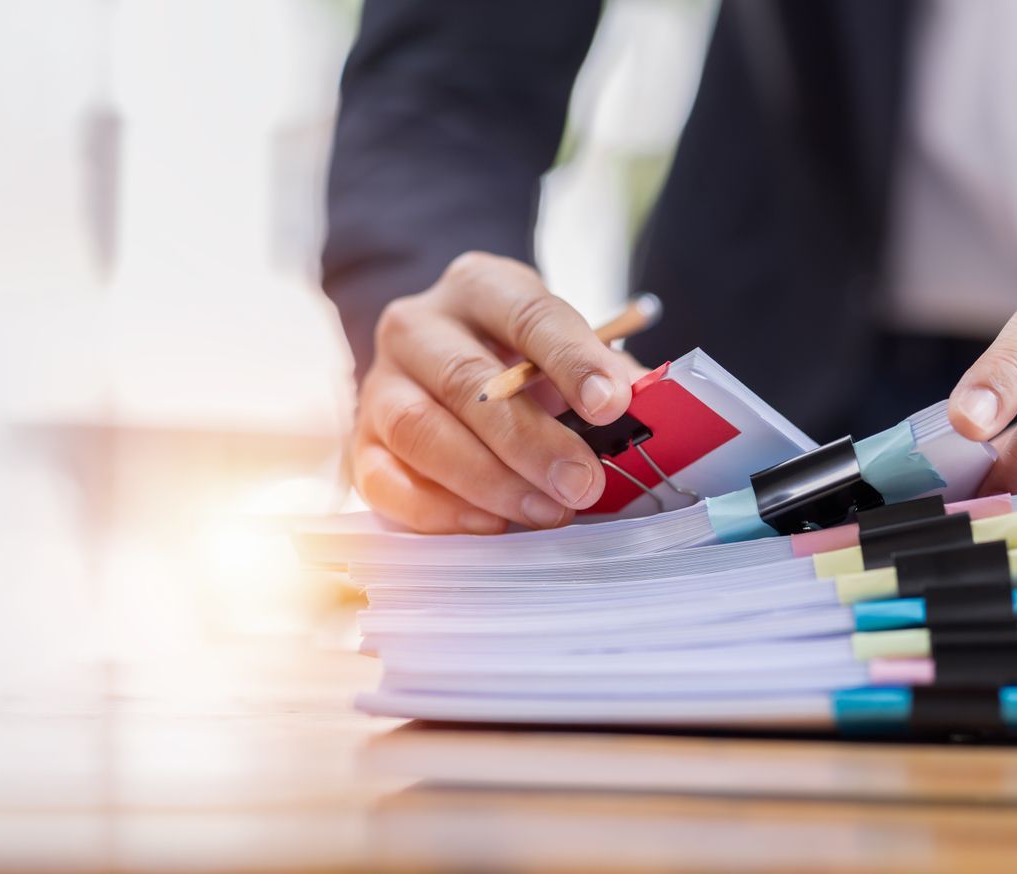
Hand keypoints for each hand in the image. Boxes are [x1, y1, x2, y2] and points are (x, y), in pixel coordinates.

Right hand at [352, 252, 643, 533]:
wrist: (445, 370)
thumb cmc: (523, 367)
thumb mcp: (568, 356)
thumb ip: (605, 381)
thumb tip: (655, 418)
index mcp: (479, 287)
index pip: (525, 314)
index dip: (571, 359)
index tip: (612, 404)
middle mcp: (418, 325)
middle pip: (466, 380)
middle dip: (530, 439)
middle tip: (582, 483)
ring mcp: (381, 382)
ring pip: (419, 429)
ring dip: (487, 479)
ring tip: (546, 511)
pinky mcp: (361, 441)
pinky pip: (383, 480)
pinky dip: (437, 509)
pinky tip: (490, 524)